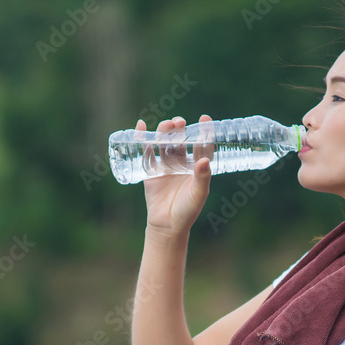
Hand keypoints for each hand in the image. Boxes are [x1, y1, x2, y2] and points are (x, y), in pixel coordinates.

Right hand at [141, 115, 213, 235]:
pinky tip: (140, 126)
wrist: (167, 226)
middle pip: (181, 140)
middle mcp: (182, 163)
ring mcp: (166, 165)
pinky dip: (143, 139)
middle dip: (180, 129)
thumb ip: (202, 178)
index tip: (205, 119)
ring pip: (164, 143)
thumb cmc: (187, 211)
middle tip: (179, 123)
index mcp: (196, 167)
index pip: (202, 145)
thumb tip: (204, 160)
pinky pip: (147, 152)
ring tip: (166, 126)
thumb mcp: (198, 194)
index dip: (204, 132)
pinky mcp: (151, 170)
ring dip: (164, 131)